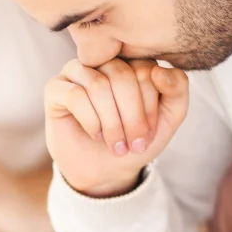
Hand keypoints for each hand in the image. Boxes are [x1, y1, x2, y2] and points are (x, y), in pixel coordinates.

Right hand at [45, 58, 188, 196]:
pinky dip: (91, 121)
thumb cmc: (134, 140)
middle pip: (122, 76)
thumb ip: (177, 91)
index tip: (149, 135)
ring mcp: (77, 71)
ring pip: (98, 85)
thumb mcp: (167, 118)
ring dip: (111, 122)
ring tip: (116, 144)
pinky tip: (96, 135)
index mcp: (132, 62)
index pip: (145, 70)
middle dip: (131, 117)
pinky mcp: (55, 88)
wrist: (105, 170)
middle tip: (133, 144)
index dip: (149, 107)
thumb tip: (159, 71)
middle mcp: (103, 60)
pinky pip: (75, 96)